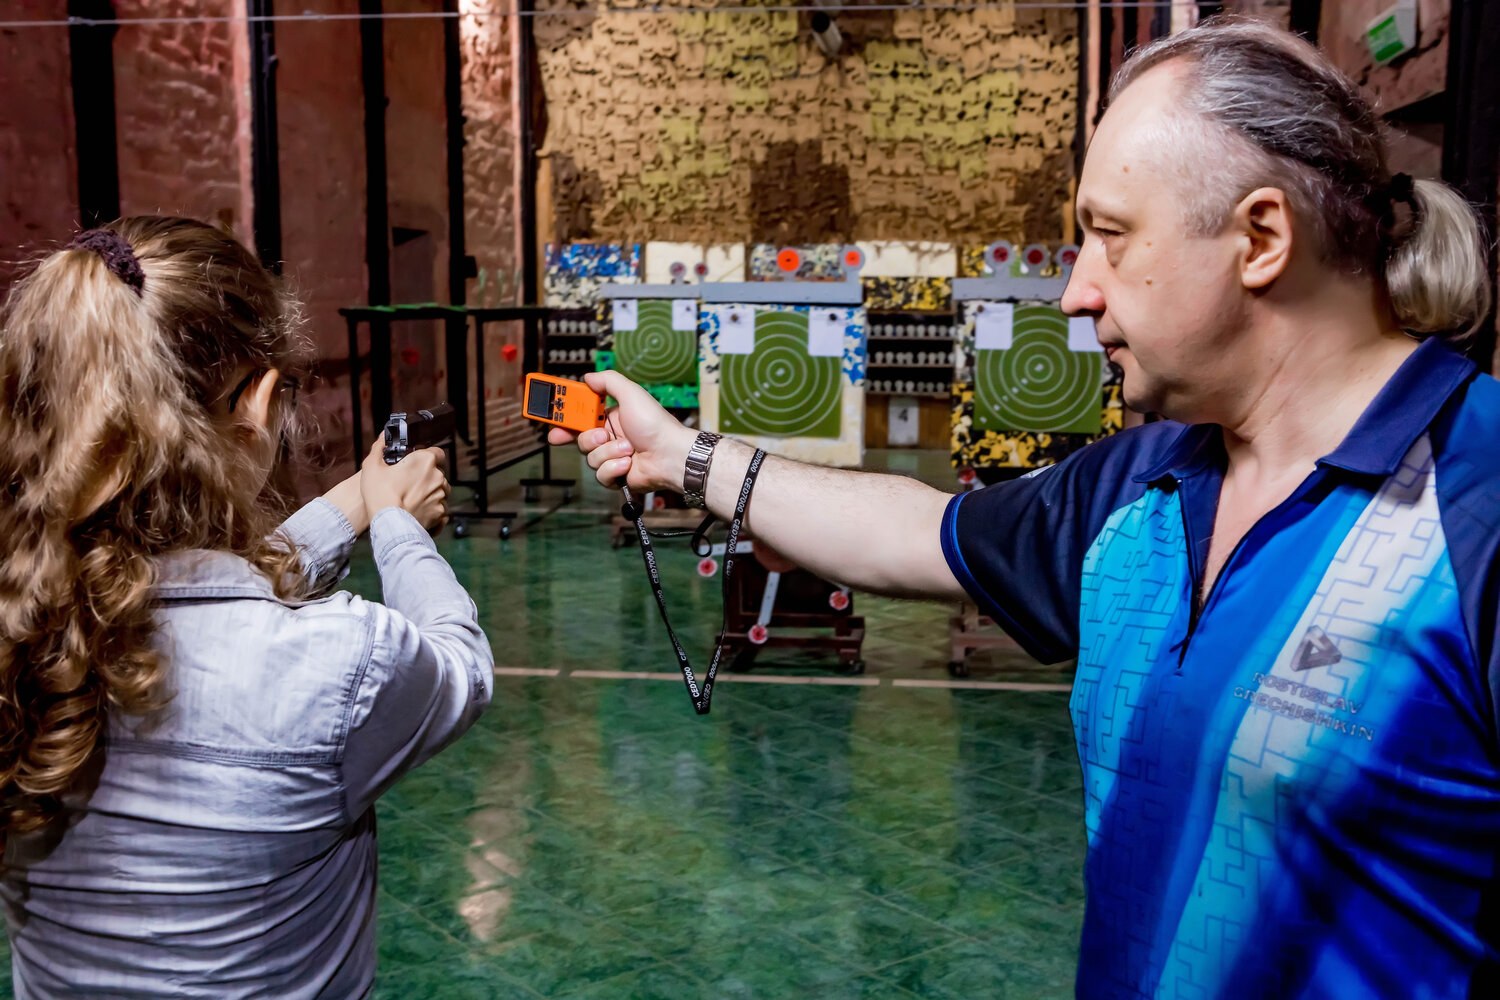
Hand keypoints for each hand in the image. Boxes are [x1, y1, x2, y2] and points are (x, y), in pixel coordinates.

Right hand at [359, 439, 449, 531]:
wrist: (389, 524)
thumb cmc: (380, 494)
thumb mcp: (372, 466)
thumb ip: (379, 448)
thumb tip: (383, 437)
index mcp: (425, 461)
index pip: (437, 452)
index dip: (427, 457)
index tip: (417, 463)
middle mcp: (438, 477)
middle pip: (438, 473)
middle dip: (427, 476)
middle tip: (409, 483)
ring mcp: (441, 496)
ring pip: (440, 491)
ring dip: (430, 493)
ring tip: (413, 499)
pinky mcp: (441, 514)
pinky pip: (440, 509)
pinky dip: (432, 510)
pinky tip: (419, 512)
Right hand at [546, 370, 695, 492]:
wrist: (670, 455)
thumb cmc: (655, 424)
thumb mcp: (631, 393)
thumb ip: (608, 381)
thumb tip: (588, 377)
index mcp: (609, 418)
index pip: (580, 416)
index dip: (564, 418)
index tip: (553, 419)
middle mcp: (609, 437)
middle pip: (579, 439)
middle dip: (587, 438)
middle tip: (600, 436)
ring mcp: (612, 457)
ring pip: (590, 458)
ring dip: (609, 452)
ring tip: (628, 448)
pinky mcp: (616, 476)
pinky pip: (601, 474)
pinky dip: (614, 468)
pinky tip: (628, 463)